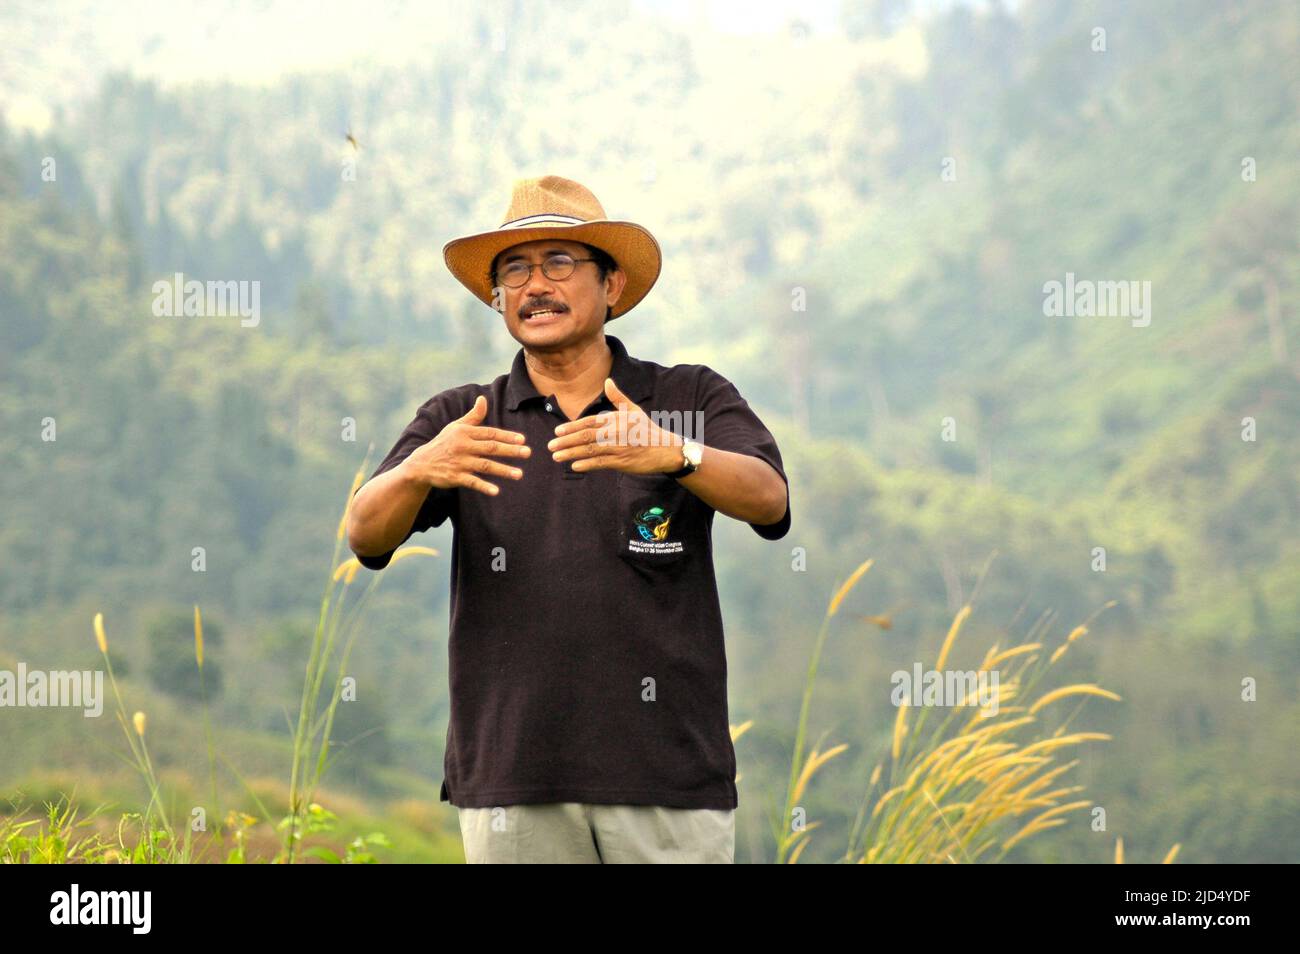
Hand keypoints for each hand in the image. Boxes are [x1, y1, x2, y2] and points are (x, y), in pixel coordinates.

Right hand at [401, 394, 530, 495]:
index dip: (507, 436)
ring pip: (485, 465)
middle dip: (510, 451)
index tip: (522, 440)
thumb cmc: (444, 443)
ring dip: (503, 470)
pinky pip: (472, 482)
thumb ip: (473, 416)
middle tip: (528, 453)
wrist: (422, 463)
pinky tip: (496, 491)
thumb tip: (483, 399)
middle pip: (490, 448)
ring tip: (520, 474)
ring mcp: (459, 462)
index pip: (490, 433)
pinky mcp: (454, 477)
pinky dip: (484, 486)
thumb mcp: (456, 427)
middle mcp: (463, 446)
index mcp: (465, 432)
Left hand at [547, 377, 682, 474]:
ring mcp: (618, 447)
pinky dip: (587, 464)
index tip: (558, 431)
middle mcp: (616, 432)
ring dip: (571, 453)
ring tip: (556, 456)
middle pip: (586, 436)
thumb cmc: (647, 430)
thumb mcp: (634, 410)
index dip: (572, 426)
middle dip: (566, 441)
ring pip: (591, 450)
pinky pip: (601, 463)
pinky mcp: (622, 461)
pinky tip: (575, 466)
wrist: (665, 449)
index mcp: (616, 419)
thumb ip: (618, 397)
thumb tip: (608, 381)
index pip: (589, 421)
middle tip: (550, 445)